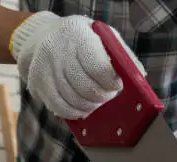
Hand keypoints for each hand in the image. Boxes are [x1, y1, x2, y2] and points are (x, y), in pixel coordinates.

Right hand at [10, 11, 144, 118]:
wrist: (43, 35)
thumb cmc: (83, 39)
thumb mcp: (103, 36)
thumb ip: (122, 54)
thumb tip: (139, 76)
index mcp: (79, 36)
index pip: (98, 68)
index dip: (111, 82)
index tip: (116, 84)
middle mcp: (59, 51)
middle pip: (86, 88)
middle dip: (103, 96)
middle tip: (107, 94)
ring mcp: (45, 68)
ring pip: (74, 100)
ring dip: (91, 106)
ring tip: (96, 100)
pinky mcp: (37, 83)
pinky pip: (59, 107)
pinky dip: (74, 112)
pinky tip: (82, 108)